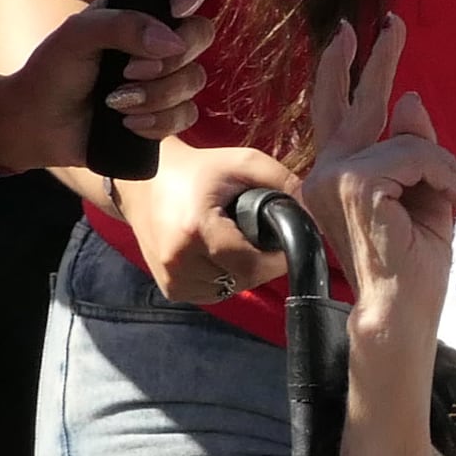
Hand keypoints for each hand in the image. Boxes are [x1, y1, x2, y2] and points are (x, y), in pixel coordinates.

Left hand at [0, 0, 210, 168]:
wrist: (37, 123)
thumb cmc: (52, 70)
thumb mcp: (78, 35)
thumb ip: (122, 25)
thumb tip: (172, 42)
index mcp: (140, 10)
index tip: (176, 9)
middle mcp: (158, 40)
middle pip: (201, 34)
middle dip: (170, 59)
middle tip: (129, 70)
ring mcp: (164, 78)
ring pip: (195, 79)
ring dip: (157, 95)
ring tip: (116, 102)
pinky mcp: (164, 114)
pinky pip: (187, 115)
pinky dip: (159, 121)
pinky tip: (128, 124)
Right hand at [123, 138, 303, 302]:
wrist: (142, 182)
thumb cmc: (196, 170)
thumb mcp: (240, 162)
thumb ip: (281, 181)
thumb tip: (314, 212)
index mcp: (195, 231)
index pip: (252, 265)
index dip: (276, 258)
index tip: (283, 241)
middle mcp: (179, 262)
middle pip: (244, 279)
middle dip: (261, 262)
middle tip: (256, 234)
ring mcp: (172, 281)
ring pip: (231, 289)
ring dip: (242, 271)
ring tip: (233, 240)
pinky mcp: (171, 290)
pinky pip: (214, 293)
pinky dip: (224, 277)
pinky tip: (216, 253)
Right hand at [299, 15, 455, 353]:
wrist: (400, 314)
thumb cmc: (412, 269)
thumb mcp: (424, 197)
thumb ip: (414, 150)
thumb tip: (407, 100)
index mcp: (338, 178)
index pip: (343, 115)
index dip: (349, 73)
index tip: (360, 35)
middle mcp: (325, 173)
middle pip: (355, 104)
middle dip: (376, 60)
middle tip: (392, 23)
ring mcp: (333, 176)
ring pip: (408, 139)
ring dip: (446, 168)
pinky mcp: (353, 184)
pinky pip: (417, 155)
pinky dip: (446, 175)